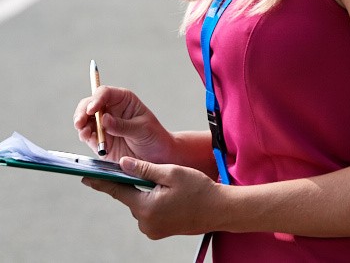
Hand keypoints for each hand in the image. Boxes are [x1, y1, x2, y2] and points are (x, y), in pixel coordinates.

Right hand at [74, 86, 173, 163]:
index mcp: (123, 100)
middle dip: (82, 111)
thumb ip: (122, 125)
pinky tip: (87, 138)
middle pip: (90, 104)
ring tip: (85, 133)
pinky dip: (85, 136)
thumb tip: (104, 119)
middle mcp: (111, 110)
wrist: (158, 157)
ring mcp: (104, 125)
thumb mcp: (142, 129)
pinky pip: (88, 136)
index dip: (96, 99)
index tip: (92, 109)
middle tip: (80, 122)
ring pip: (85, 120)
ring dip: (81, 125)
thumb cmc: (154, 137)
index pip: (105, 93)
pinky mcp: (100, 141)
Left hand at [81, 159, 221, 238]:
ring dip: (147, 191)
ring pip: (140, 203)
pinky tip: (169, 194)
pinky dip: (153, 200)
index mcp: (146, 207)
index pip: (117, 191)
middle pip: (130, 196)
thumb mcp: (170, 172)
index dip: (101, 182)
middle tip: (146, 171)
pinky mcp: (159, 231)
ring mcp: (152, 230)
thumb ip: (144, 169)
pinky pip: (149, 211)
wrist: (219, 210)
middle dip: (135, 182)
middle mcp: (145, 223)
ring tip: (168, 184)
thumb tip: (122, 164)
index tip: (85, 176)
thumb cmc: (198, 188)